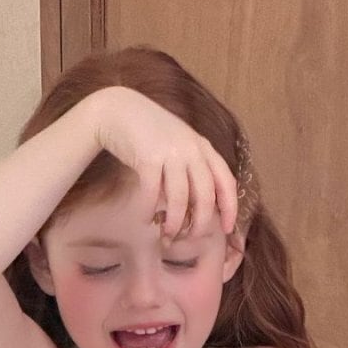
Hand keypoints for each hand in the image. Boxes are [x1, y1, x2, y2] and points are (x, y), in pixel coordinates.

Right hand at [89, 87, 237, 238]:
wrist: (118, 110)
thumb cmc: (151, 134)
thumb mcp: (180, 145)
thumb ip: (193, 170)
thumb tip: (198, 211)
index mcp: (203, 147)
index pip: (225, 181)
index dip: (229, 208)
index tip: (227, 229)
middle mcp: (191, 149)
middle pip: (205, 195)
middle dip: (200, 223)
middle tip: (190, 238)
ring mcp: (170, 152)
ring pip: (180, 199)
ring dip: (174, 222)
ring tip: (167, 235)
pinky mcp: (148, 158)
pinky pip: (152, 193)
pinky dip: (149, 210)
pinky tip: (146, 219)